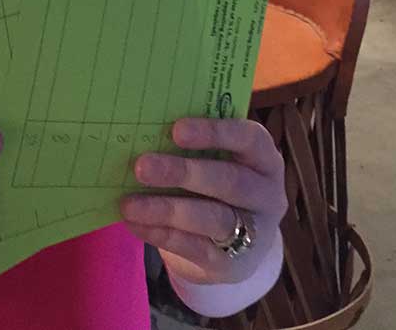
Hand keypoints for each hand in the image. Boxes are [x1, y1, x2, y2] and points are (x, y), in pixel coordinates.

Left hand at [120, 118, 286, 286]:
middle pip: (230, 181)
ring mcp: (254, 233)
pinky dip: (162, 234)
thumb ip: (192, 148)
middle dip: (183, 173)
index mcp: (264, 158)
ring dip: (167, 209)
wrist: (235, 246)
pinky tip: (135, 223)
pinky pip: (195, 248)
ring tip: (129, 204)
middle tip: (141, 166)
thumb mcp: (217, 162)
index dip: (215, 132)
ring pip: (213, 219)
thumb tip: (143, 134)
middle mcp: (267, 195)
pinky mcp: (231, 265)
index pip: (249, 138)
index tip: (176, 129)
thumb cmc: (217, 186)